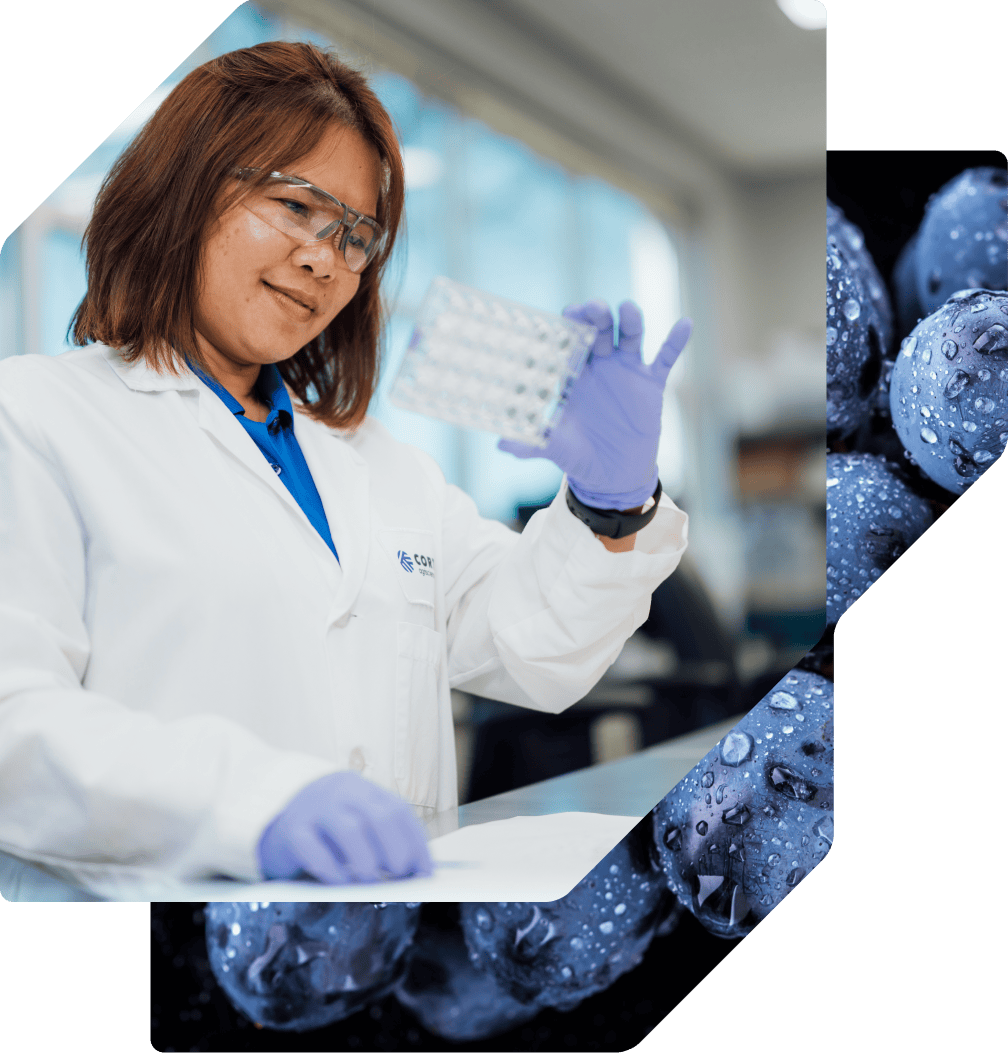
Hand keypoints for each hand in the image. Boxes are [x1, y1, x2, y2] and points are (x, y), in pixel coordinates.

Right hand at [256, 772, 432, 883]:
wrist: (276, 817)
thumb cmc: (328, 828)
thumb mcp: (358, 822)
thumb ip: (384, 838)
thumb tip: (418, 871)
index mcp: (364, 790)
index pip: (399, 810)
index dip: (415, 842)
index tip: (424, 872)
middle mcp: (342, 793)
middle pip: (379, 815)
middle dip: (395, 848)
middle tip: (398, 873)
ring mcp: (315, 809)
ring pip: (349, 829)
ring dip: (366, 859)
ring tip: (371, 879)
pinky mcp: (291, 830)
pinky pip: (313, 848)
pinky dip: (331, 868)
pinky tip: (339, 881)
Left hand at [498, 300, 692, 509]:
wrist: (612, 476)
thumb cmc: (579, 456)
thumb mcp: (555, 448)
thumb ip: (531, 442)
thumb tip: (501, 444)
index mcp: (573, 376)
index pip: (569, 346)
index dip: (569, 330)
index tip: (566, 315)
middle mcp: (599, 367)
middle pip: (598, 333)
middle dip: (596, 318)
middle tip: (593, 308)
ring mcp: (626, 372)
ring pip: (629, 338)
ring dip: (630, 322)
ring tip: (628, 310)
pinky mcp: (651, 384)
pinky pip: (665, 359)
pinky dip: (675, 342)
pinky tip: (684, 324)